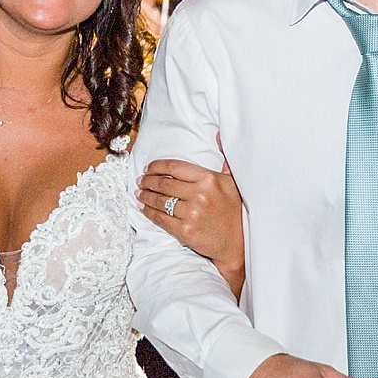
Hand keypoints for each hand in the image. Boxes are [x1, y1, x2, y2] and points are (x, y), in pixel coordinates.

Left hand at [137, 147, 244, 279]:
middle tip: (140, 180)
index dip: (157, 167)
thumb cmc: (235, 210)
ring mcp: (191, 213)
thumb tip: (217, 135)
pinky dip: (149, 212)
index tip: (149, 168)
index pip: (175, 168)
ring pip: (160, 201)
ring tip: (139, 193)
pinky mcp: (185, 231)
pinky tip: (144, 207)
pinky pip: (160, 218)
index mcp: (209, 179)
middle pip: (164, 184)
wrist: (238, 242)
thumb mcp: (233, 181)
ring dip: (145, 196)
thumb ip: (224, 158)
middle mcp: (199, 194)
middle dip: (148, 181)